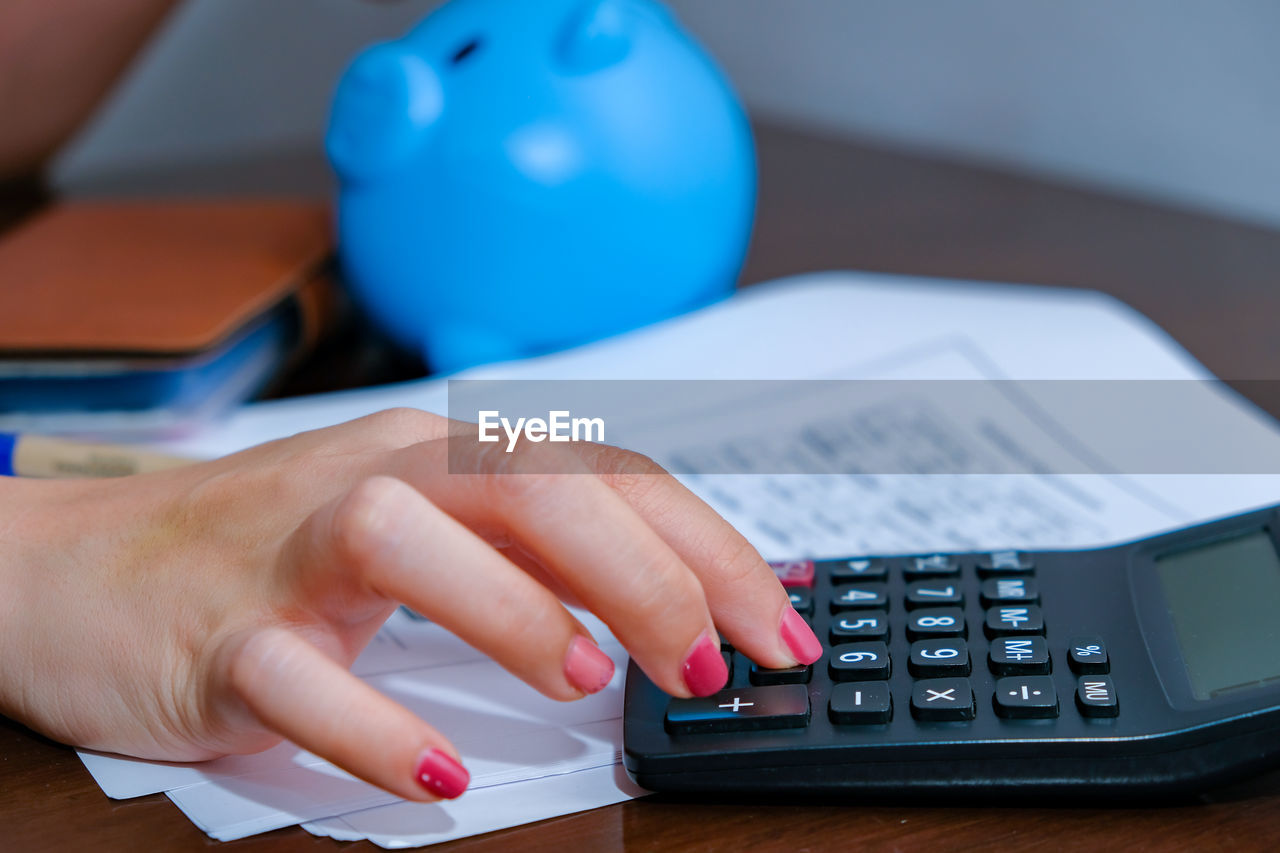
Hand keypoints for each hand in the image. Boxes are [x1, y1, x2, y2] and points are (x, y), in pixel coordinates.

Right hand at [0, 409, 820, 800]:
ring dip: (509, 610)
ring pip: (404, 539)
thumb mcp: (424, 530)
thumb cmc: (278, 551)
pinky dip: (370, 725)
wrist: (85, 568)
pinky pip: (293, 673)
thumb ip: (539, 558)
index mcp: (444, 457)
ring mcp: (289, 552)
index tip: (777, 625)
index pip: (601, 475)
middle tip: (704, 664)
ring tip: (580, 681)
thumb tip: (680, 603)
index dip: (705, 547)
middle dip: (642, 571)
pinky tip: (432, 775)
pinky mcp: (218, 634)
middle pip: (525, 485)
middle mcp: (377, 480)